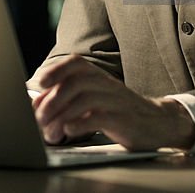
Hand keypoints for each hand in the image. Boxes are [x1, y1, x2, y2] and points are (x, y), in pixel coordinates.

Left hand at [30, 54, 194, 150]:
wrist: (157, 121)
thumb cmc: (118, 110)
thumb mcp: (95, 98)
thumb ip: (68, 98)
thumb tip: (36, 104)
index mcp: (98, 76)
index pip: (75, 63)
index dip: (56, 70)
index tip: (40, 82)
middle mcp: (107, 84)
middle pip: (76, 82)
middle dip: (54, 100)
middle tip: (40, 118)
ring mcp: (116, 101)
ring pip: (85, 99)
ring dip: (63, 115)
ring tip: (51, 131)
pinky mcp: (124, 120)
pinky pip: (100, 118)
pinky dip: (81, 124)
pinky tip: (70, 131)